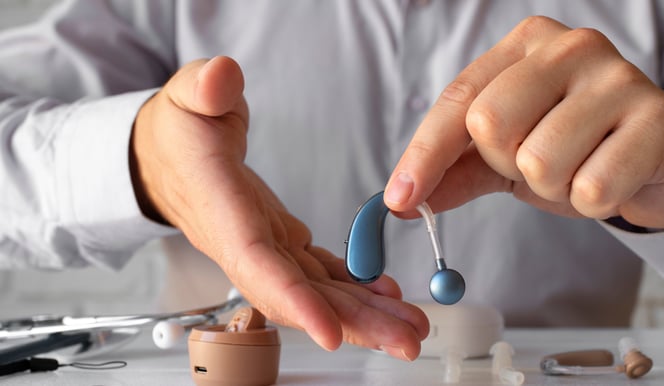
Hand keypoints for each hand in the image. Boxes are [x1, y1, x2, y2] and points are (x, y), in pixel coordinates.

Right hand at [130, 56, 427, 359]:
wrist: (167, 158)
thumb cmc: (177, 131)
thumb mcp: (184, 98)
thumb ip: (202, 90)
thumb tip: (221, 78)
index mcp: (222, 210)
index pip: (256, 263)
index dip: (293, 301)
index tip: (330, 332)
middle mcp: (246, 243)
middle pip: (300, 295)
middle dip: (352, 323)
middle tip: (407, 341)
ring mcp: (267, 248)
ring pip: (317, 292)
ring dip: (365, 315)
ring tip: (412, 327)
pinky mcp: (282, 242)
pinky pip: (321, 274)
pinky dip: (355, 288)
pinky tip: (389, 295)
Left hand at [384, 17, 663, 228]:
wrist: (657, 163)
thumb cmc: (576, 150)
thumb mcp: (506, 157)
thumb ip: (456, 171)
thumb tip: (403, 201)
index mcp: (525, 45)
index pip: (458, 100)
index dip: (424, 155)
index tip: (400, 201)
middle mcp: (570, 47)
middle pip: (491, 123)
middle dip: (507, 164)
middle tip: (540, 163)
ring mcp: (618, 77)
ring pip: (540, 161)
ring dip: (554, 186)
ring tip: (582, 169)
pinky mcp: (657, 118)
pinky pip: (592, 187)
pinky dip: (592, 201)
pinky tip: (614, 179)